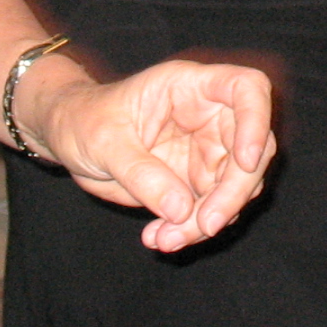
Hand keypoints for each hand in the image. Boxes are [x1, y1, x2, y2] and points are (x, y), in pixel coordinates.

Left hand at [25, 56, 277, 252]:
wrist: (69, 137)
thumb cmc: (83, 120)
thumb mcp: (104, 142)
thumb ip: (142, 174)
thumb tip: (183, 210)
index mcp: (190, 87)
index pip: (247, 88)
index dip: (257, 122)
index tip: (245, 162)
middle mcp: (208, 116)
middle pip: (253, 149)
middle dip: (233, 193)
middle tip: (203, 225)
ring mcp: (207, 149)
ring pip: (237, 188)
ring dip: (208, 220)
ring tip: (165, 239)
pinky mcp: (196, 181)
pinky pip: (212, 209)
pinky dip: (191, 230)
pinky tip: (159, 238)